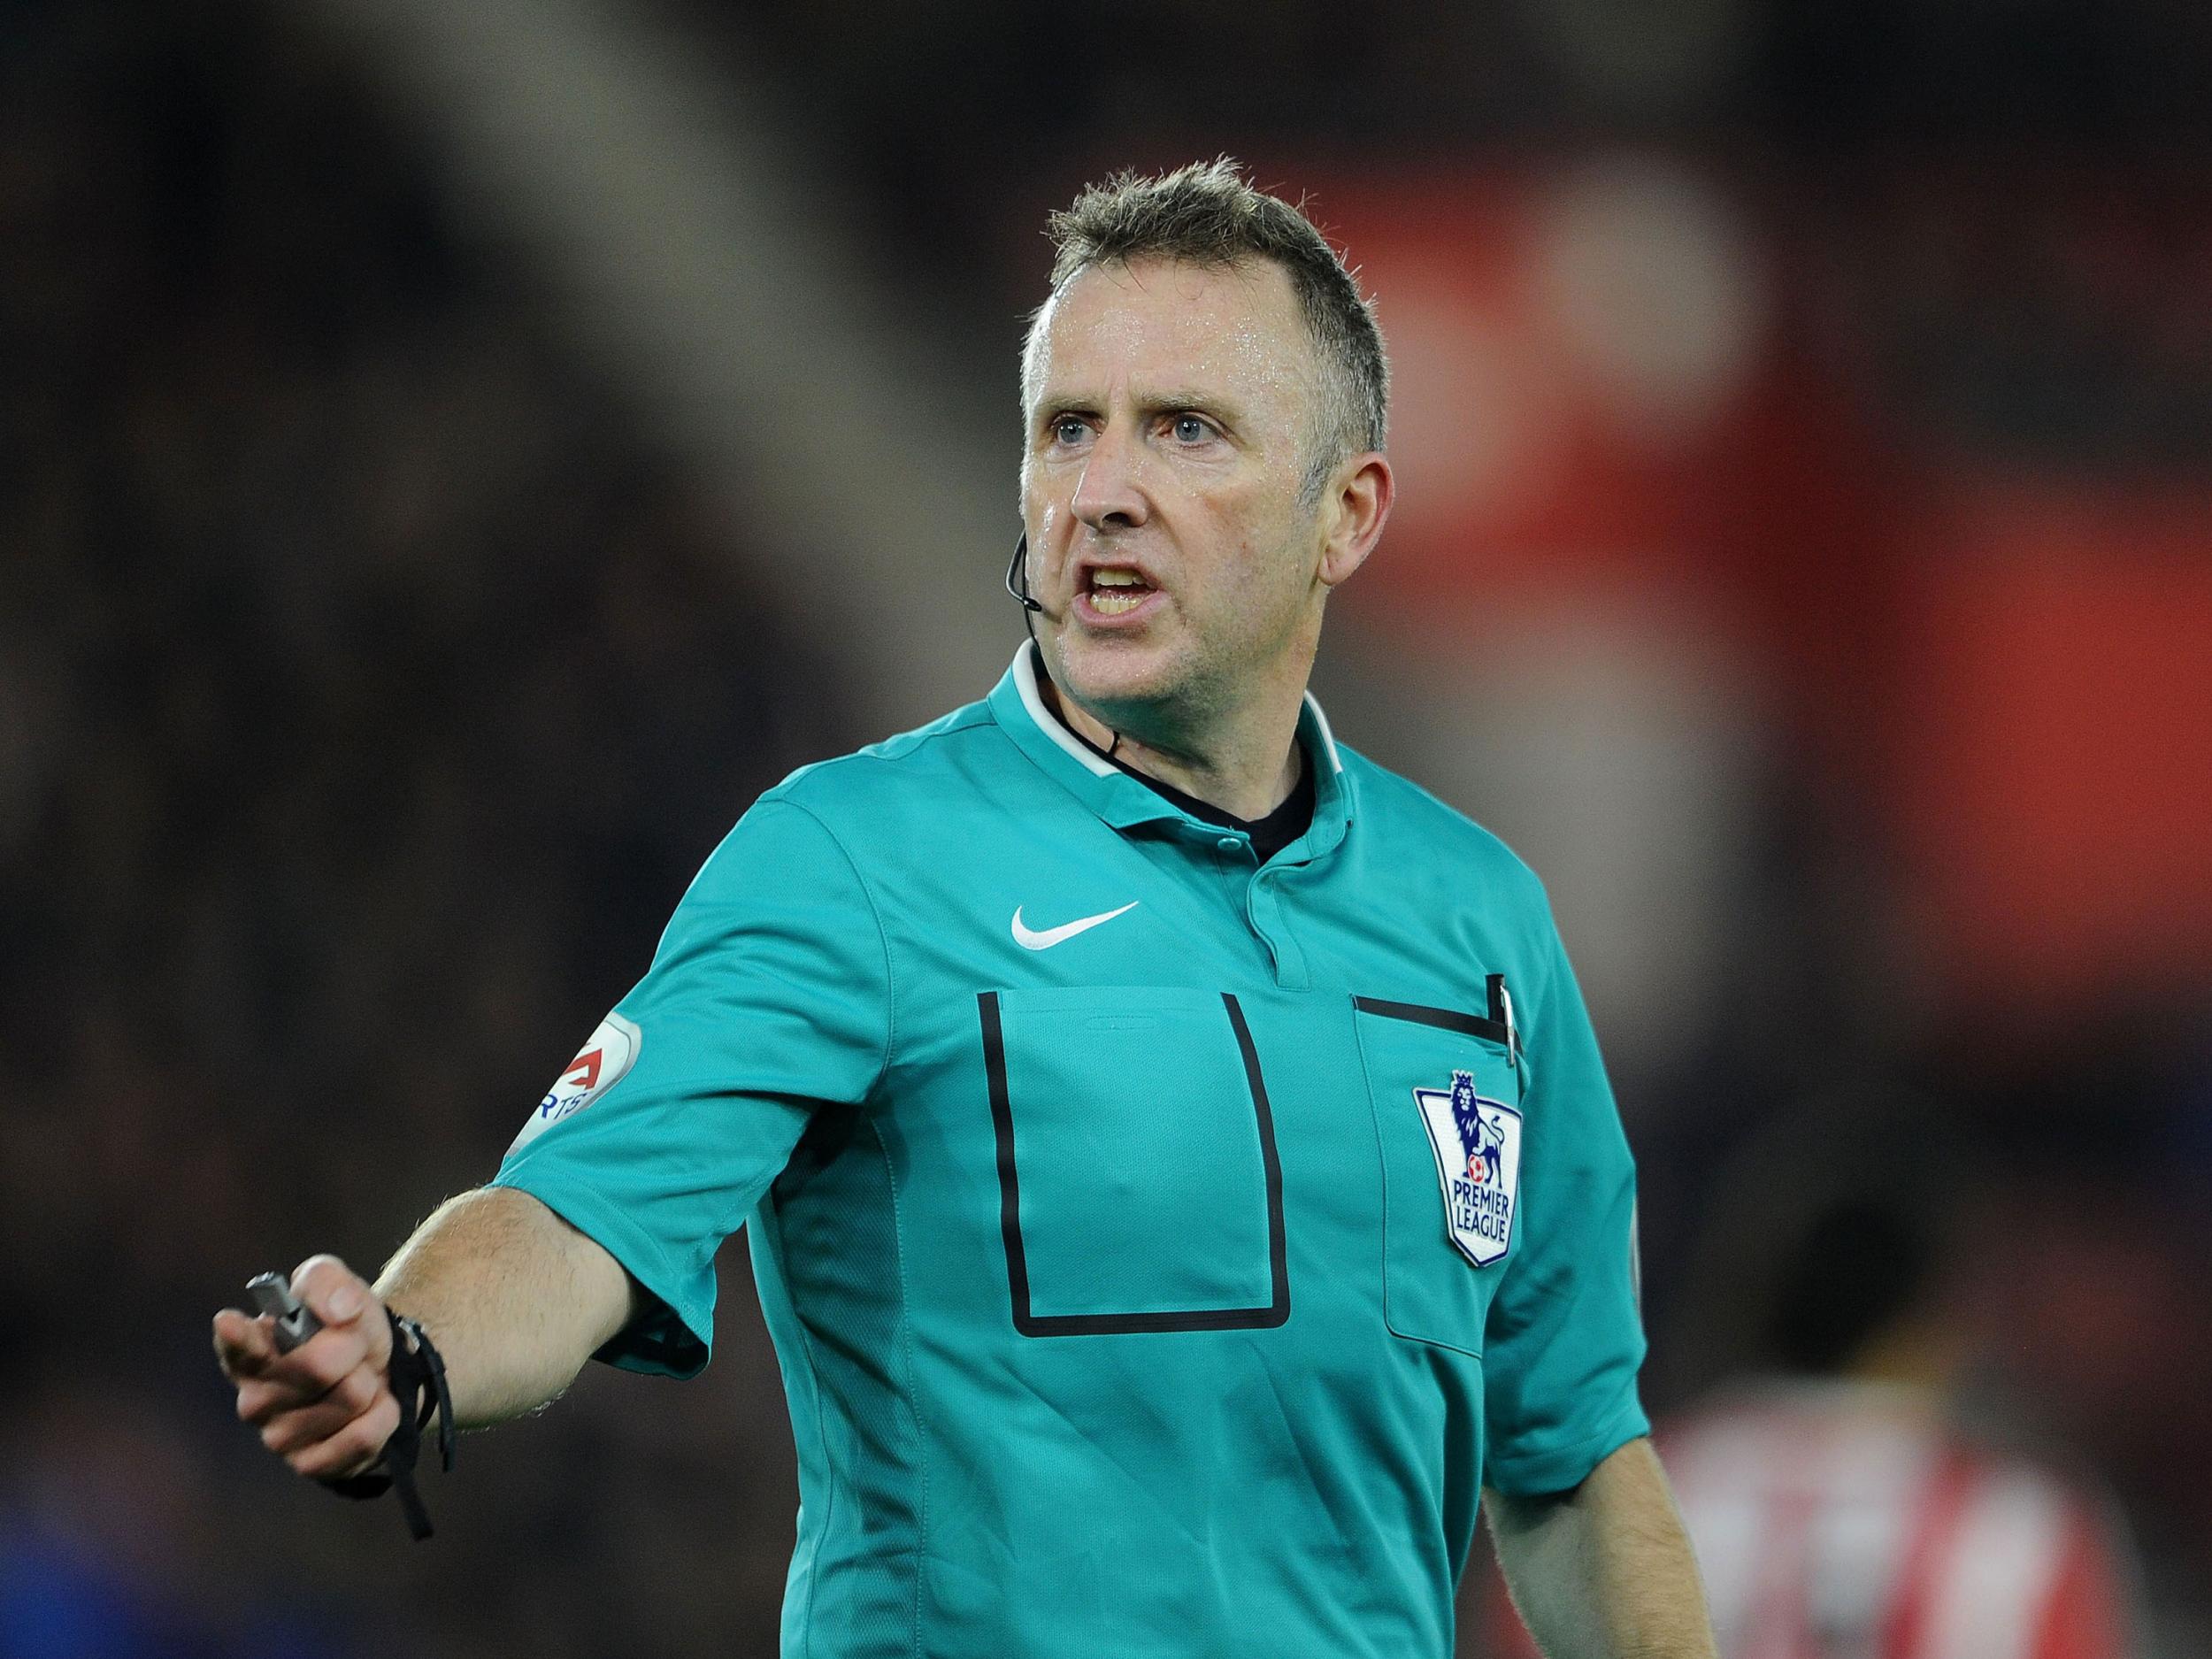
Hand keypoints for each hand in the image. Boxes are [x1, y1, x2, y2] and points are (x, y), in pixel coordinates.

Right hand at [214, 1254, 398, 1480]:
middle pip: (319, 1365)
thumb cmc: (348, 1331)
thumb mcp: (342, 1291)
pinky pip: (362, 1436)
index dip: (235, 1336)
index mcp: (250, 1350)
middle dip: (355, 1350)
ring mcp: (277, 1437)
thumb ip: (329, 1283)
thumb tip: (339, 1310)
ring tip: (359, 1382)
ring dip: (370, 1383)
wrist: (385, 1376)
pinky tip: (370, 1411)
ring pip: (350, 1398)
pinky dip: (383, 1416)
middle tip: (355, 1351)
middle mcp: (253, 1397)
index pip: (235, 1345)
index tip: (231, 1321)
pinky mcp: (309, 1465)